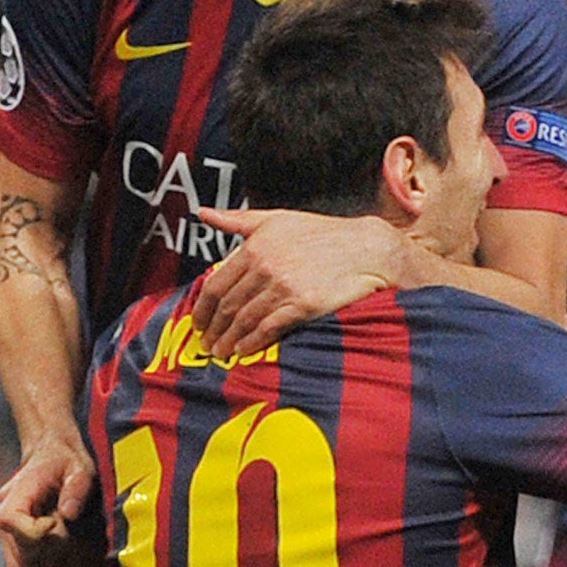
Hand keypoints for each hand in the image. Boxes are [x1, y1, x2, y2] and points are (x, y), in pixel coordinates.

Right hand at [0, 430, 95, 566]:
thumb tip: (68, 515)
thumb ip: (76, 489)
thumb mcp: (79, 468)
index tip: (59, 518)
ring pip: (20, 566)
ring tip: (62, 533)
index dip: (43, 530)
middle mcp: (3, 516)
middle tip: (65, 528)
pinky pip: (24, 563)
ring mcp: (6, 531)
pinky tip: (57, 539)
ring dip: (45, 557)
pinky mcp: (13, 540)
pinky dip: (42, 559)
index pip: (16, 526)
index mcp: (15, 496)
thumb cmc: (66, 461)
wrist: (51, 455)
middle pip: (19, 556)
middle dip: (48, 549)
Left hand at [192, 208, 420, 358]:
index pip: (216, 284)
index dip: (202, 309)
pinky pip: (269, 328)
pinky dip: (252, 342)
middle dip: (213, 329)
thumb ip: (238, 220)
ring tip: (221, 352)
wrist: (367, 249)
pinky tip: (244, 350)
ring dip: (228, 340)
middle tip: (206, 344)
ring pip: (244, 319)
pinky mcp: (303, 304)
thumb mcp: (278, 219)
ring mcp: (284, 286)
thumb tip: (205, 214)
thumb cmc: (324, 234)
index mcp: (256, 246)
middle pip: (227, 305)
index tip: (198, 323)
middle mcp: (266, 266)